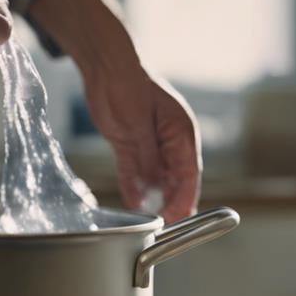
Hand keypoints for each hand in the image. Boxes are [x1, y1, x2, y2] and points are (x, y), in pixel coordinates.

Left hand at [82, 67, 200, 222]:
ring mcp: (151, 143)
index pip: (189, 174)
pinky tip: (135, 202)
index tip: (177, 217)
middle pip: (176, 179)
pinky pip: (136, 172)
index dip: (184, 198)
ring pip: (157, 179)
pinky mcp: (131, 144)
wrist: (106, 69)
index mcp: (181, 133)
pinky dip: (135, 188)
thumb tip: (149, 192)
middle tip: (165, 225)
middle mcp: (170, 141)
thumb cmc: (127, 88)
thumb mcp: (137, 128)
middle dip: (172, 202)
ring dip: (155, 197)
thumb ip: (144, 161)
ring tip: (152, 220)